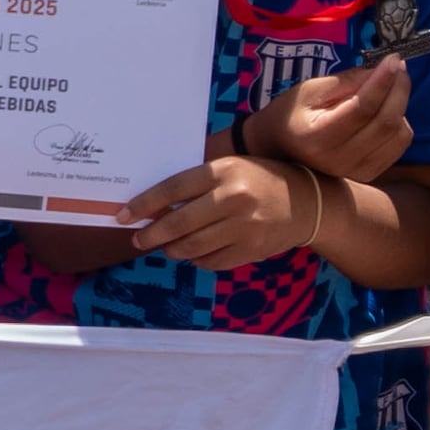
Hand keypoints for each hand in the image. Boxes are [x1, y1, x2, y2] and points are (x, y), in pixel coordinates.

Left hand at [125, 152, 314, 270]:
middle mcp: (232, 199)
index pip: (172, 190)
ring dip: (172, 249)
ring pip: (192, 247)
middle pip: (177, 224)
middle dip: (151, 234)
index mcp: (222, 171)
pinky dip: (196, 260)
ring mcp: (242, 227)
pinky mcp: (250, 250)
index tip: (122, 215)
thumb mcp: (230, 168)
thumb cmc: (259, 179)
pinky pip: (211, 261)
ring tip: (166, 246)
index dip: (143, 205)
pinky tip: (193, 253)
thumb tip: (155, 207)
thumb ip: (196, 184)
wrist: (307, 202)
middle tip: (138, 239)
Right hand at [250, 54, 411, 183]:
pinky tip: (386, 110)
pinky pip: (399, 145)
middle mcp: (338, 160)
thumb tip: (383, 70)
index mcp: (318, 138)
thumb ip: (347, 81)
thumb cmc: (290, 114)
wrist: (278, 149)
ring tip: (389, 87)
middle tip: (398, 66)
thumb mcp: (310, 90)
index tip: (392, 59)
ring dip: (400, 105)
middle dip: (399, 89)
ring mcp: (355, 171)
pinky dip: (400, 122)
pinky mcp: (368, 174)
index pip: (362, 108)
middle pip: (385, 123)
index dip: (382, 81)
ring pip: (398, 135)